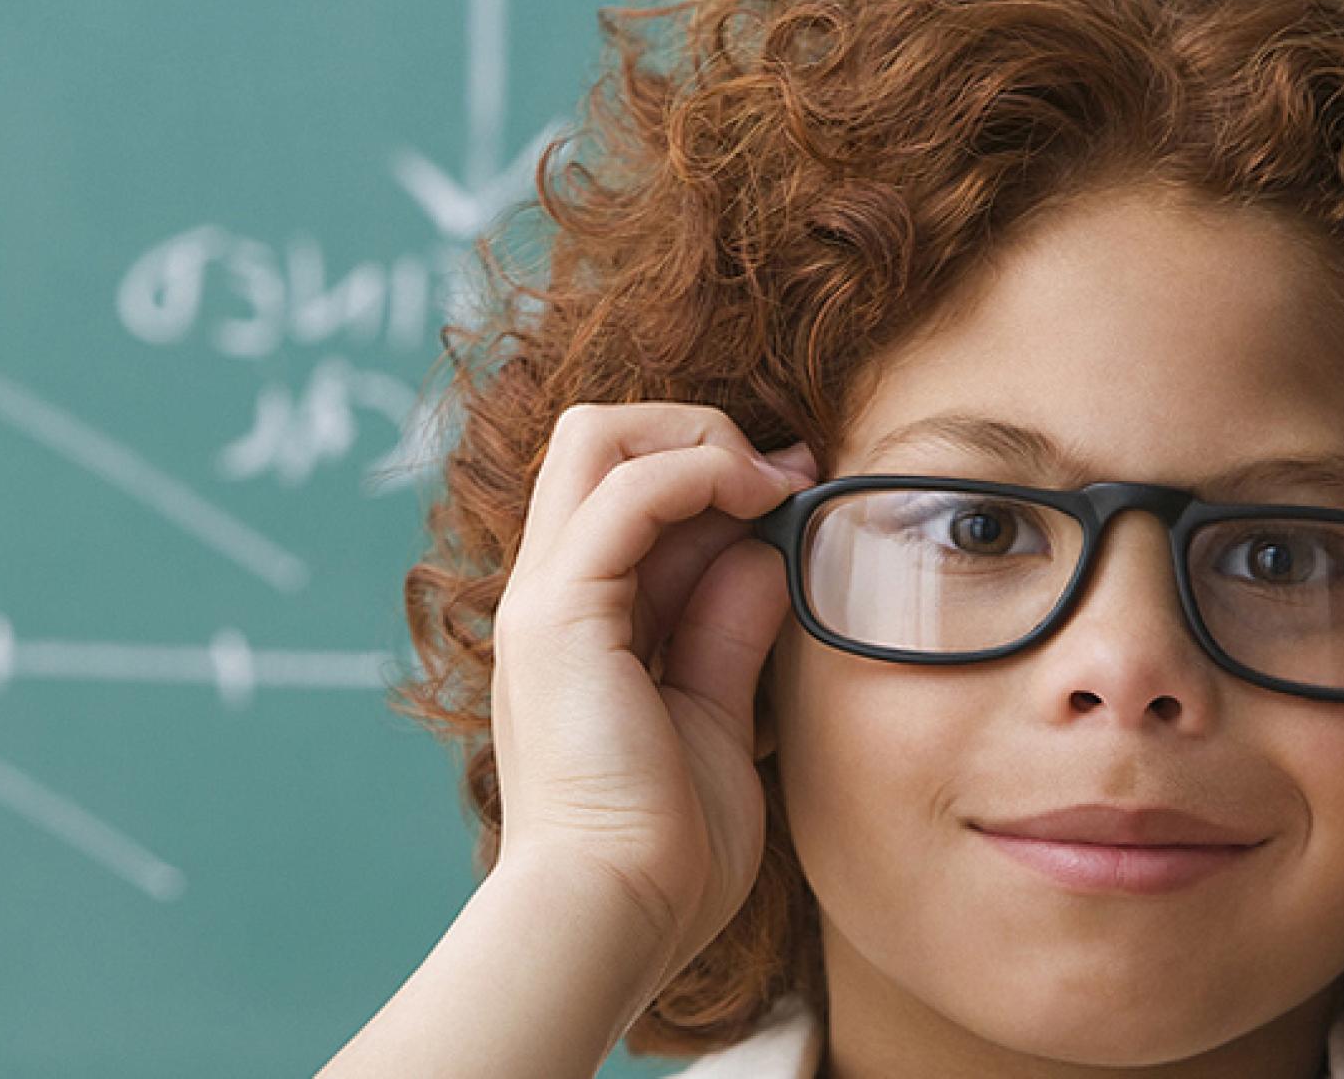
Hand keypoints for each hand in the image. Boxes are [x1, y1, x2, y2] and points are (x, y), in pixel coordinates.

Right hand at [488, 402, 815, 986]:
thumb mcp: (718, 713)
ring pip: (597, 437)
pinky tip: (757, 498)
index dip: (715, 471)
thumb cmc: (666, 846)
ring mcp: (546, 597)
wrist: (617, 913)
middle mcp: (553, 595)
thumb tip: (763, 553)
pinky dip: (697, 470)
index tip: (797, 493)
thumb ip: (730, 629)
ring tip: (774, 483)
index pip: (631, 492)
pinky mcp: (559, 612)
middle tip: (784, 475)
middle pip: (597, 439)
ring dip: (701, 437)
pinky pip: (625, 489)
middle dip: (698, 430)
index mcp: (583, 621)